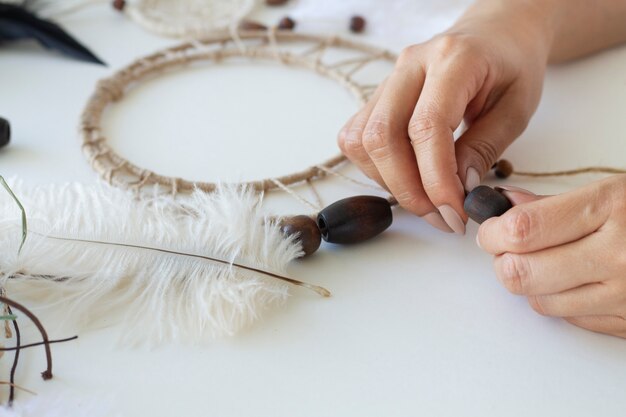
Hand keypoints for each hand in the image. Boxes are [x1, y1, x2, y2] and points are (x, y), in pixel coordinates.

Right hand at [337, 2, 552, 233]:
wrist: (495, 33)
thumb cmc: (512, 66)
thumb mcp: (517, 108)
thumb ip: (484, 148)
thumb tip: (457, 190)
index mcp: (453, 59)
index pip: (426, 127)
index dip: (435, 179)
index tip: (454, 213)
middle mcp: (410, 65)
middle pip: (382, 136)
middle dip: (407, 189)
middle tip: (441, 217)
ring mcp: (388, 79)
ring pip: (362, 141)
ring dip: (389, 182)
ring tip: (426, 200)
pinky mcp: (378, 96)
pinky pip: (357, 139)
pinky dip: (377, 169)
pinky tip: (408, 178)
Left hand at [477, 176, 625, 338]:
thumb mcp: (613, 190)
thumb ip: (552, 203)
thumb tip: (502, 207)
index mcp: (612, 209)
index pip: (523, 230)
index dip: (492, 231)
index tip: (489, 229)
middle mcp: (620, 257)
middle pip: (522, 273)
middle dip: (503, 260)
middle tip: (506, 249)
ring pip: (540, 302)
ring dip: (530, 282)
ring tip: (546, 261)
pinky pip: (572, 318)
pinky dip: (561, 300)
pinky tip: (576, 279)